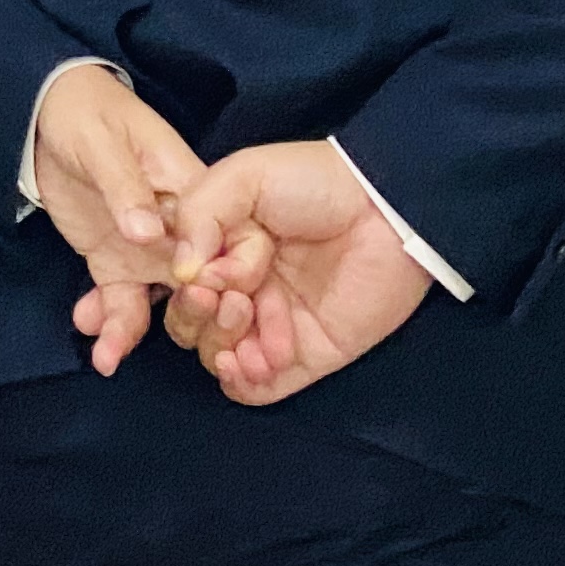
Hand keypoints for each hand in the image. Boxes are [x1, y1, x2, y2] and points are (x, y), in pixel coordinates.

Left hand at [30, 67, 231, 376]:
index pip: (229, 238)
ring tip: (109, 355)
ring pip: (162, 301)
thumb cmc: (86, 113)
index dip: (229, 275)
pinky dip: (111, 326)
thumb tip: (148, 233)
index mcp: (191, 191)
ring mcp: (147, 250)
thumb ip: (126, 187)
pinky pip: (120, 301)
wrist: (44, 115)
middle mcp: (178, 230)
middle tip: (173, 338)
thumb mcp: (103, 143)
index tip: (211, 300)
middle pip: (204, 283)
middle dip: (193, 318)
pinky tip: (98, 349)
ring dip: (139, 331)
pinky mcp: (116, 263)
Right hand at [158, 141, 434, 403]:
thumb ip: (200, 213)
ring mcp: (273, 326)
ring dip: (221, 347)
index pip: (178, 283)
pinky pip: (260, 389)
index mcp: (220, 248)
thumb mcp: (245, 176)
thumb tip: (182, 270)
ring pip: (219, 357)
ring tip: (247, 318)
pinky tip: (252, 362)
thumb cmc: (314, 182)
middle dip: (198, 318)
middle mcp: (240, 289)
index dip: (181, 286)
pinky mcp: (306, 356)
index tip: (200, 278)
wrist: (386, 211)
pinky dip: (245, 383)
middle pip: (190, 325)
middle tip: (230, 298)